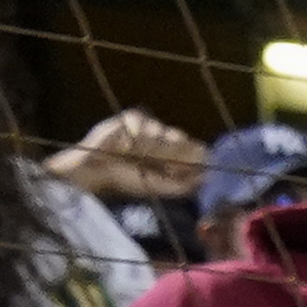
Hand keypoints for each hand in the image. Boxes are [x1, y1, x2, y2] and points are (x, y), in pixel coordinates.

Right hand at [45, 109, 206, 203]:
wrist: (98, 171)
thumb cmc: (129, 181)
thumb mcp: (161, 188)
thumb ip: (185, 185)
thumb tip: (207, 177)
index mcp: (175, 155)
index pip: (196, 148)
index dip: (192, 155)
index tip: (181, 166)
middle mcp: (165, 138)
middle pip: (180, 137)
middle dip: (168, 152)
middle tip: (151, 162)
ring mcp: (150, 126)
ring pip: (161, 131)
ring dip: (148, 146)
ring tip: (133, 157)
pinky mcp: (132, 118)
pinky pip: (142, 122)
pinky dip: (134, 136)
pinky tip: (124, 146)